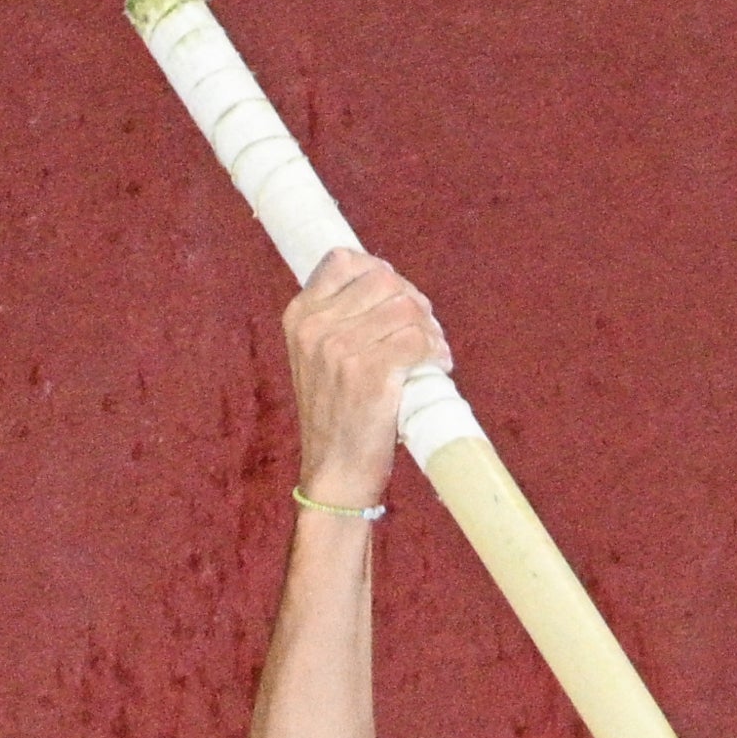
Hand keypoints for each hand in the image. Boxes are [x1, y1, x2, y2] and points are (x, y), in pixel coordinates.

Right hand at [281, 251, 445, 510]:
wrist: (335, 476)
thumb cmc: (337, 420)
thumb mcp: (318, 361)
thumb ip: (340, 322)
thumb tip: (392, 287)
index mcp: (299, 318)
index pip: (345, 261)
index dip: (381, 273)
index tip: (398, 299)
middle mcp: (315, 329)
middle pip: (384, 279)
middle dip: (413, 302)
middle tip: (425, 332)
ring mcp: (340, 350)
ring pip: (406, 307)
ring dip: (430, 329)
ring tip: (432, 353)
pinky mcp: (369, 374)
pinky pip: (418, 340)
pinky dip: (435, 351)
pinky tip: (437, 366)